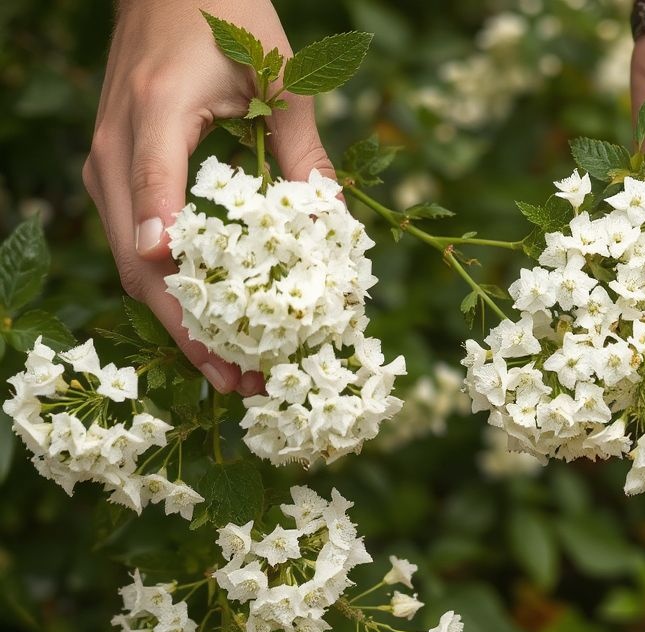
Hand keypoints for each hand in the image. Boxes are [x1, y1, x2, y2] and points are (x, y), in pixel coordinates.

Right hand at [83, 0, 335, 394]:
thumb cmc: (229, 16)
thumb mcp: (282, 77)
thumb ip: (304, 151)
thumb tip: (333, 227)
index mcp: (157, 111)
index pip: (153, 192)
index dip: (174, 260)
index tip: (200, 319)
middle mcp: (118, 142)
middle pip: (135, 254)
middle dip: (185, 326)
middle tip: (236, 380)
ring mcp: (108, 160)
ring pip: (129, 261)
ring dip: (177, 323)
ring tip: (228, 374)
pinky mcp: (116, 172)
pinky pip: (133, 245)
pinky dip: (169, 293)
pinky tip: (208, 330)